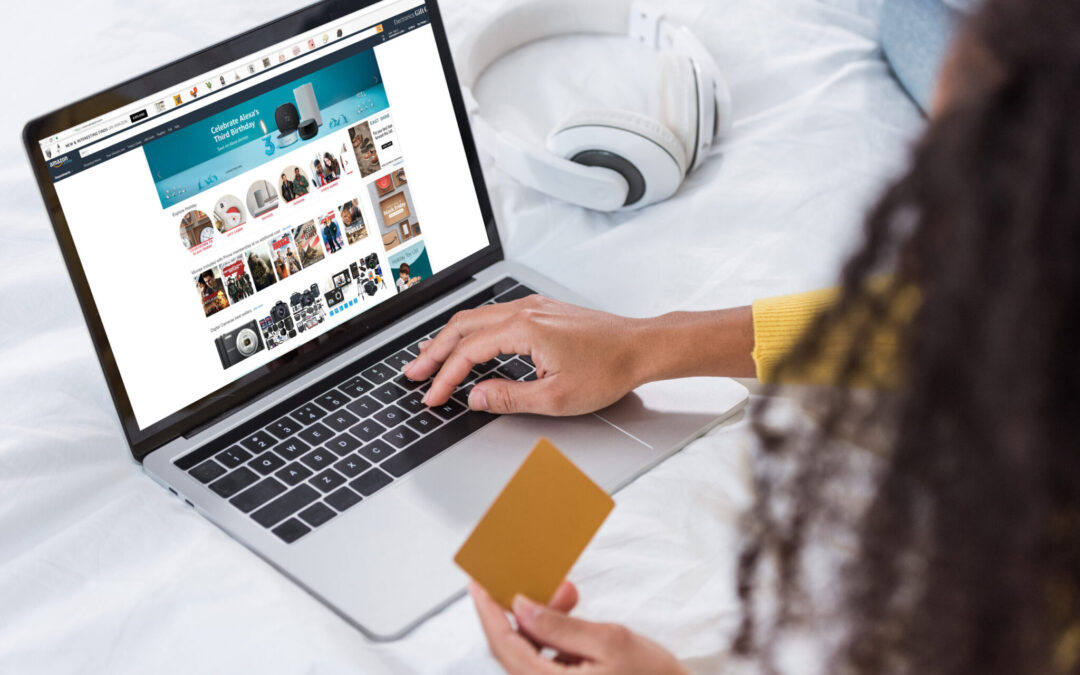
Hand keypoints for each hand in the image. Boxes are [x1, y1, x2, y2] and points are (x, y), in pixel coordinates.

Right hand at [404, 296, 649, 415]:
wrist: (641, 347)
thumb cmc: (609, 369)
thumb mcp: (556, 397)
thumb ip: (509, 397)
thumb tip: (475, 398)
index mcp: (524, 329)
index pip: (469, 352)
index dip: (445, 378)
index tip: (432, 397)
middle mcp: (524, 311)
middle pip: (463, 327)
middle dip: (434, 352)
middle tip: (414, 373)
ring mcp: (532, 307)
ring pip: (476, 318)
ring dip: (450, 339)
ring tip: (430, 358)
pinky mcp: (541, 310)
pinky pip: (493, 315)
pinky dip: (471, 331)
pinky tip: (467, 342)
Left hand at [469, 580, 686, 674]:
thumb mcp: (610, 641)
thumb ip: (560, 625)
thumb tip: (521, 607)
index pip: (505, 644)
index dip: (488, 610)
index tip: (477, 583)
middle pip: (514, 650)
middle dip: (524, 610)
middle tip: (538, 580)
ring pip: (530, 655)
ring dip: (543, 623)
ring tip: (569, 596)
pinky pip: (547, 662)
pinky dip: (555, 639)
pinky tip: (574, 621)